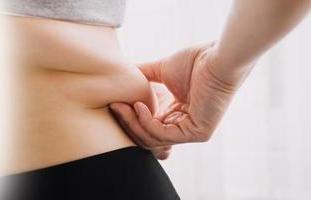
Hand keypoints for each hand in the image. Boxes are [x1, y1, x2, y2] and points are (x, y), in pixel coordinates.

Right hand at [110, 42, 243, 148]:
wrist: (216, 58)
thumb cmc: (194, 60)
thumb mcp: (159, 70)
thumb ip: (140, 77)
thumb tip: (117, 76)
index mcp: (175, 113)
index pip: (147, 126)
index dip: (129, 118)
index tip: (114, 103)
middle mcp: (183, 125)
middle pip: (147, 136)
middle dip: (128, 123)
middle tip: (114, 106)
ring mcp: (191, 131)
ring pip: (153, 139)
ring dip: (134, 123)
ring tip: (123, 106)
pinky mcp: (198, 133)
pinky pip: (164, 135)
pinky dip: (147, 123)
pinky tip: (140, 107)